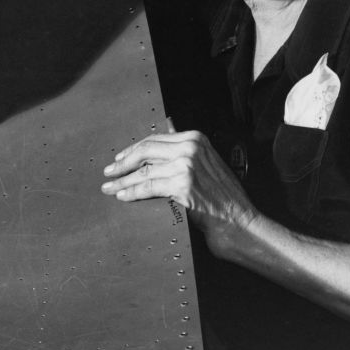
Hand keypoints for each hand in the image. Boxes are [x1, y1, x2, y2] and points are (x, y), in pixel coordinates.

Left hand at [100, 129, 257, 253]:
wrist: (240, 222)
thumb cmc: (224, 197)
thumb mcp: (208, 162)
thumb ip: (188, 147)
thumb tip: (168, 127)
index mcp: (196, 138)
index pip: (155, 139)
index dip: (133, 149)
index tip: (120, 158)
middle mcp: (191, 148)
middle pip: (145, 152)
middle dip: (123, 163)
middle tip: (109, 172)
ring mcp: (186, 166)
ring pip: (144, 171)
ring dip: (123, 180)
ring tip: (109, 187)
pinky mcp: (182, 185)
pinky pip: (148, 187)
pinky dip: (132, 192)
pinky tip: (122, 196)